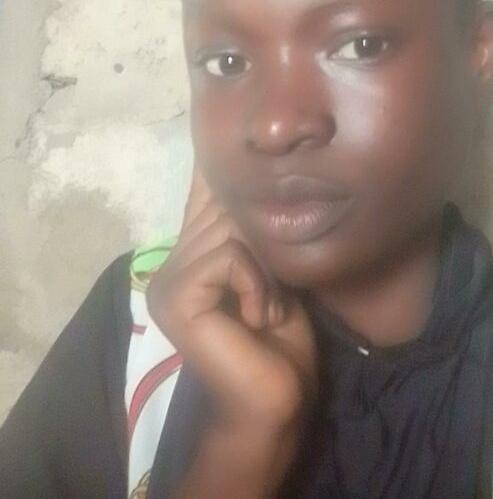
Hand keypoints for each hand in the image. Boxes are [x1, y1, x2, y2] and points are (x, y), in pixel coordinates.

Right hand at [146, 167, 316, 497]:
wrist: (276, 401)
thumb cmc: (281, 340)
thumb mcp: (271, 270)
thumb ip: (252, 231)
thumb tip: (256, 173)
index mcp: (189, 254)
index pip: (202, 189)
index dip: (219, 168)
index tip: (221, 135)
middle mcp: (170, 262)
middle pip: (227, 206)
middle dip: (263, 240)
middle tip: (271, 290)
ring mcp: (167, 281)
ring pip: (231, 229)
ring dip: (264, 269)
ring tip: (264, 308)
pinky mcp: (176, 297)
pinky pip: (228, 257)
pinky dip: (255, 284)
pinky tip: (256, 318)